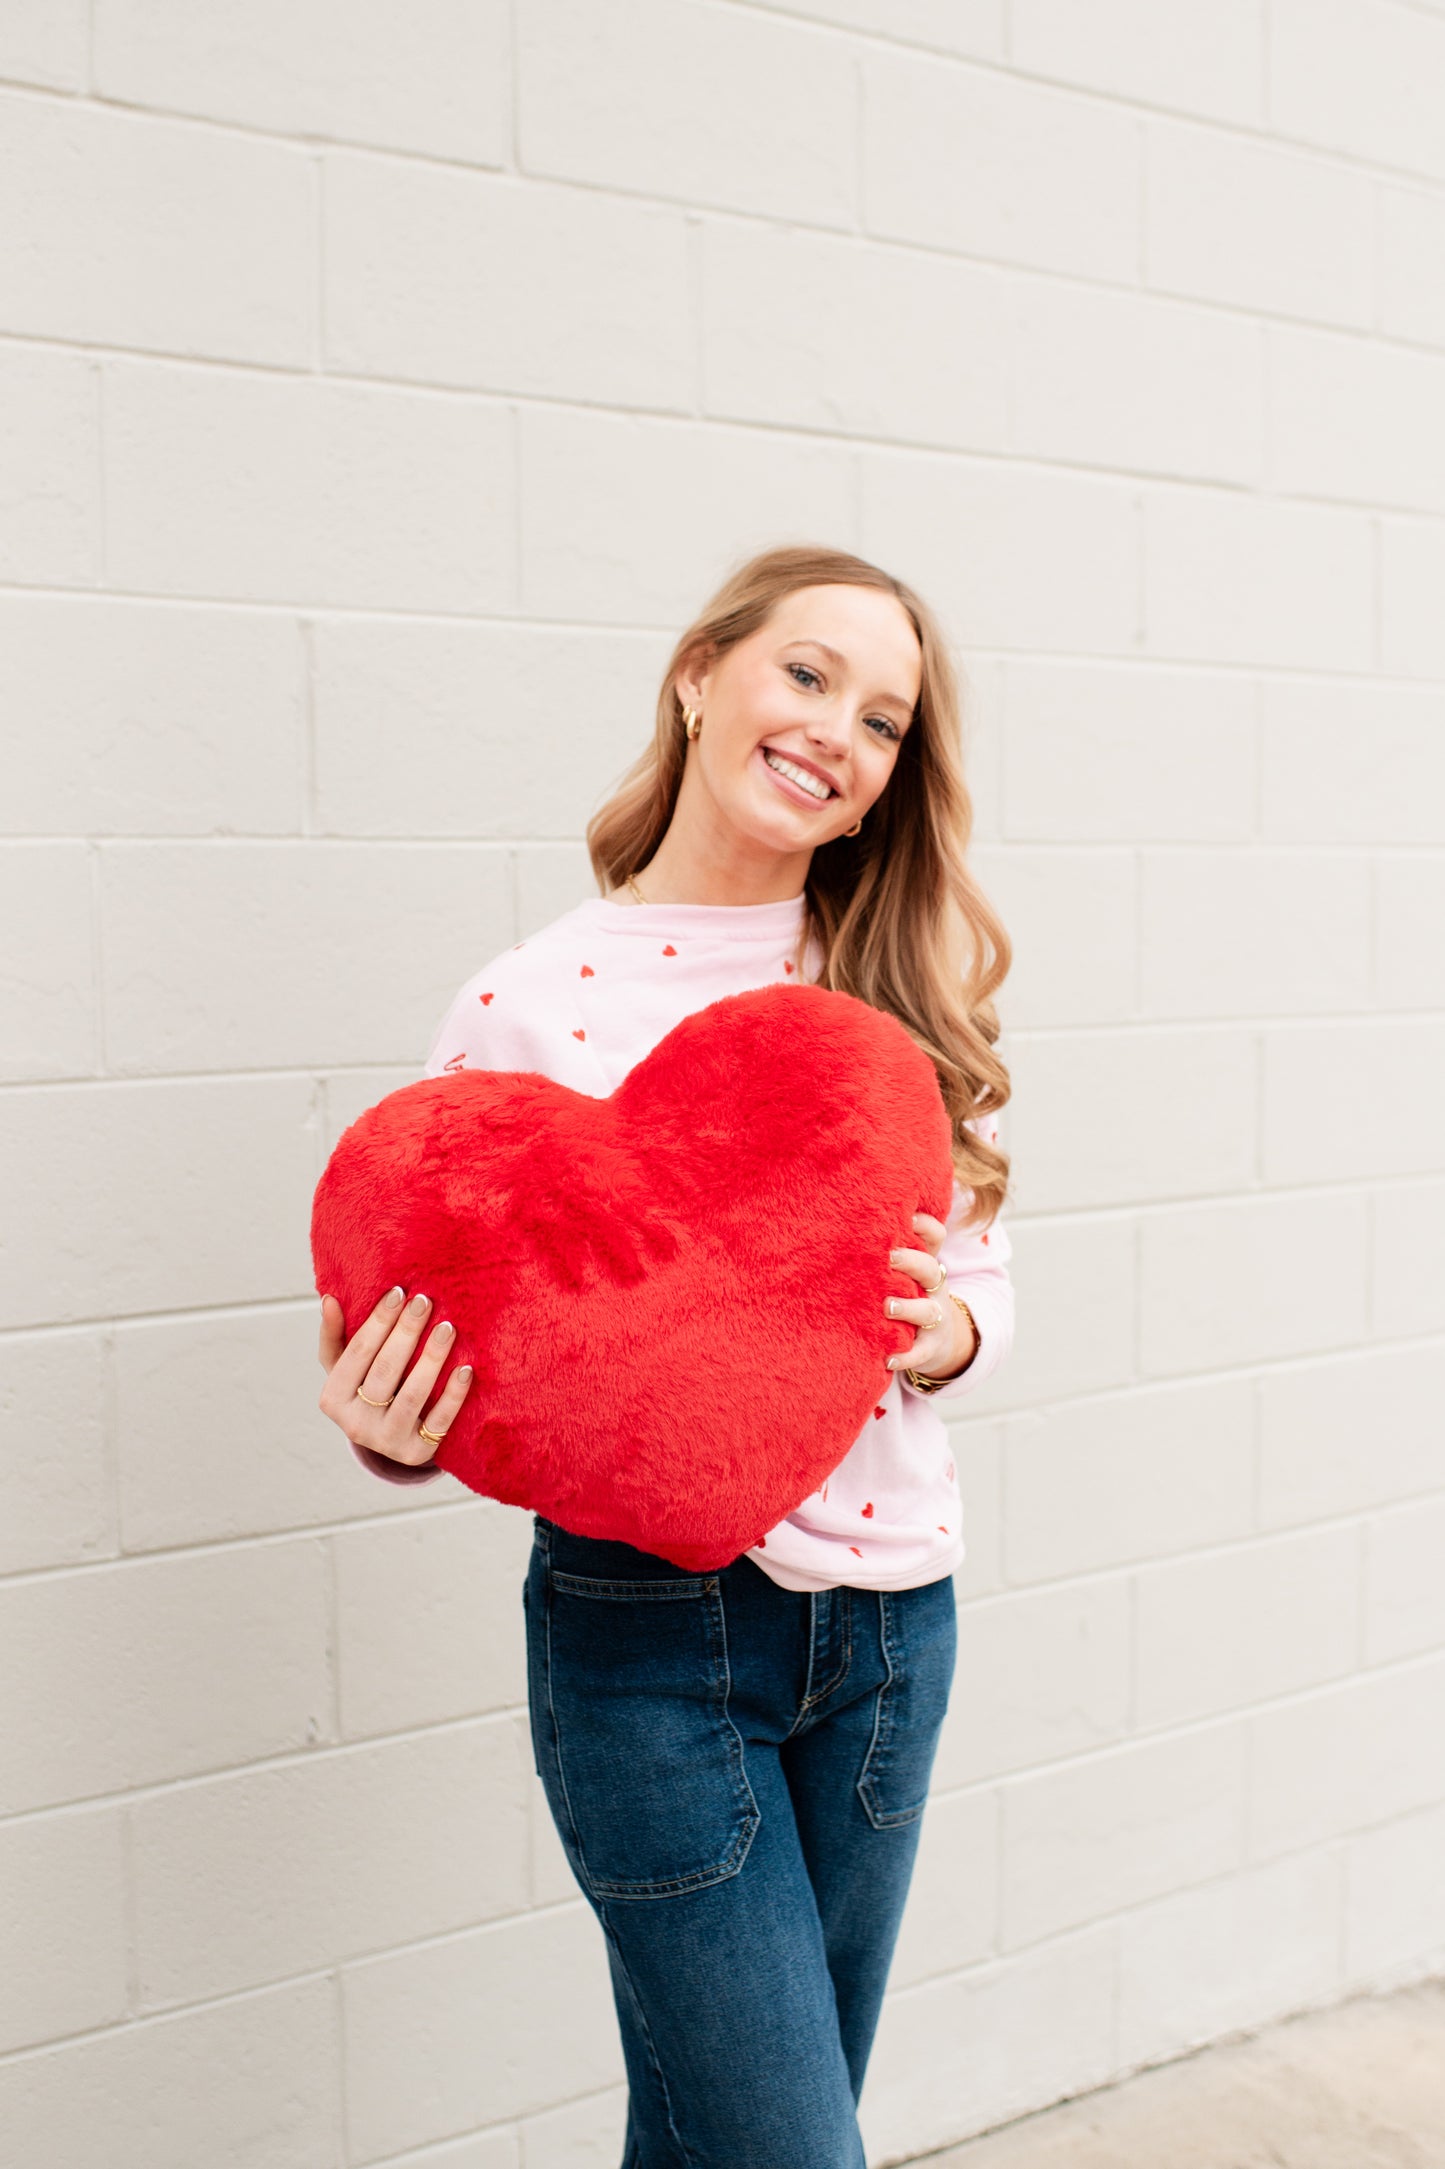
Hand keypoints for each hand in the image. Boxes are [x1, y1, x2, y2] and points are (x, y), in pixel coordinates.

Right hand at [317, 1285, 473, 1465]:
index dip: (378, 1321)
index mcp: (332, 1399)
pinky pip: (439, 1420)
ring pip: (412, 1394)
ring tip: (447, 1328)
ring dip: (431, 1358)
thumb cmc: (365, 1386)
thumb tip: (329, 1299)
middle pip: (385, 1370)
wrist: (390, 1434)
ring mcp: (386, 1442)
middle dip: (406, 1332)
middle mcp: (355, 1424)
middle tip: (426, 1301)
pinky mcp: (417, 1453)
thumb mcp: (343, 1366)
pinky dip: (453, 1394)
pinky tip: (465, 1368)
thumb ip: (334, 1334)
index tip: (399, 1292)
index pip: (357, 1353)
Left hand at [883, 1212, 977, 1380]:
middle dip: (913, 1262)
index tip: (907, 1217)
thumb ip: (888, 1250)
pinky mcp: (929, 1347)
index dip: (926, 1226)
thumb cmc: (909, 1295)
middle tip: (890, 1257)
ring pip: (928, 1311)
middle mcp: (933, 1289)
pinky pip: (919, 1352)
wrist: (938, 1340)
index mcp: (926, 1264)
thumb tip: (849, 1215)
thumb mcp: (905, 1272)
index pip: (935, 1238)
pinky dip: (905, 1356)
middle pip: (931, 1269)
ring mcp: (934, 1318)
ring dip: (909, 1307)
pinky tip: (887, 1358)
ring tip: (888, 1307)